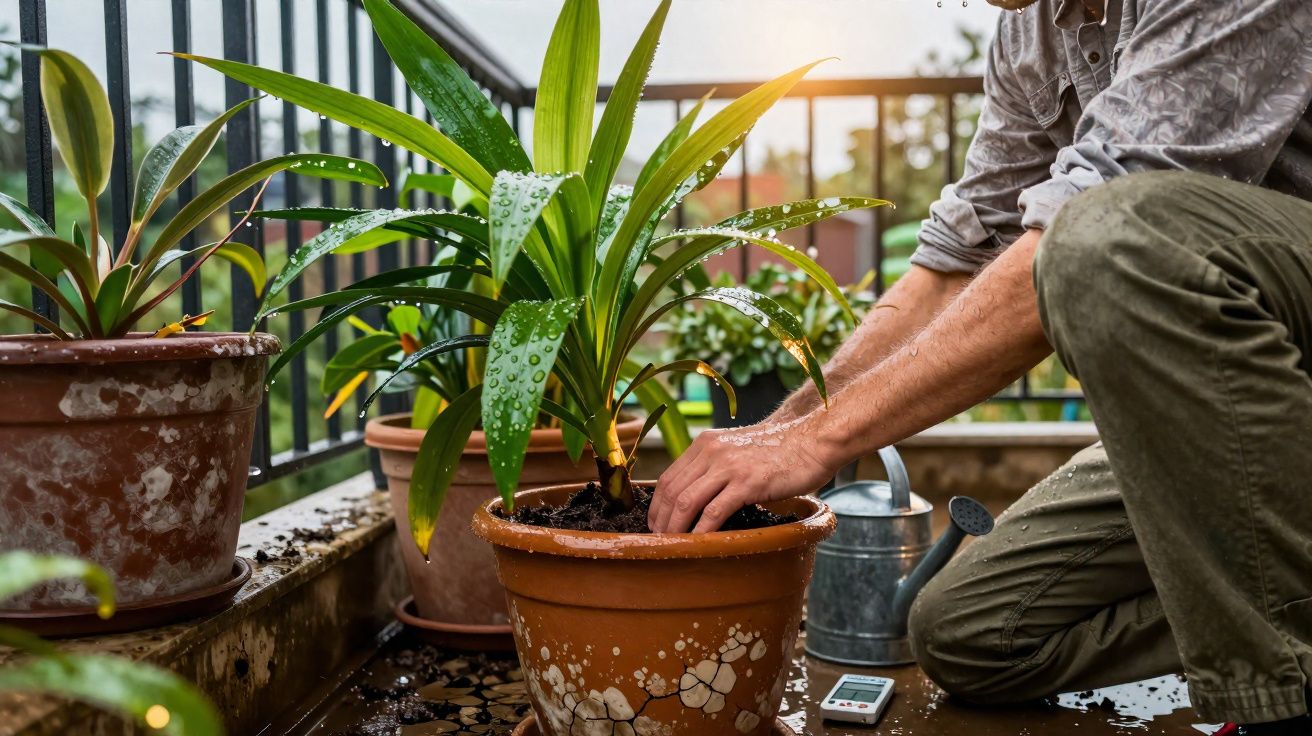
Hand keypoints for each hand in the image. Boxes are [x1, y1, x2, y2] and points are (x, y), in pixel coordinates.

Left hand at [648, 415, 837, 532]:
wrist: (810, 441)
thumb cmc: (777, 451)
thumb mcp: (736, 451)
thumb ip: (714, 467)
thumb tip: (694, 499)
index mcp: (705, 444)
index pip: (668, 478)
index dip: (657, 505)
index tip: (656, 524)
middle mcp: (711, 451)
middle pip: (672, 491)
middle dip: (661, 520)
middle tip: (660, 541)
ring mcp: (729, 466)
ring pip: (687, 501)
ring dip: (676, 528)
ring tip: (674, 545)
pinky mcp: (747, 482)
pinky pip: (714, 511)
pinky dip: (701, 531)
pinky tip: (699, 544)